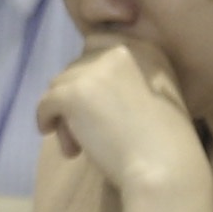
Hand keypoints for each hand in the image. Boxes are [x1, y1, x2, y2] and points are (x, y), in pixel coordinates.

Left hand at [41, 43, 212, 211]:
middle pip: (77, 67)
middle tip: (88, 132)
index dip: (90, 73)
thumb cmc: (166, 144)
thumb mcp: (155, 96)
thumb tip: (84, 84)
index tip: (93, 102)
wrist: (165, 167)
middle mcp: (119, 50)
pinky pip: (46, 103)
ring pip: (60, 85)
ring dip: (66, 114)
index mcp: (145, 48)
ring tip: (81, 146)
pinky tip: (67, 145)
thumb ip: (126, 81)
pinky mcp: (74, 92)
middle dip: (78, 98)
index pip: (98, 44)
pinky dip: (48, 121)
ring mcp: (94, 70)